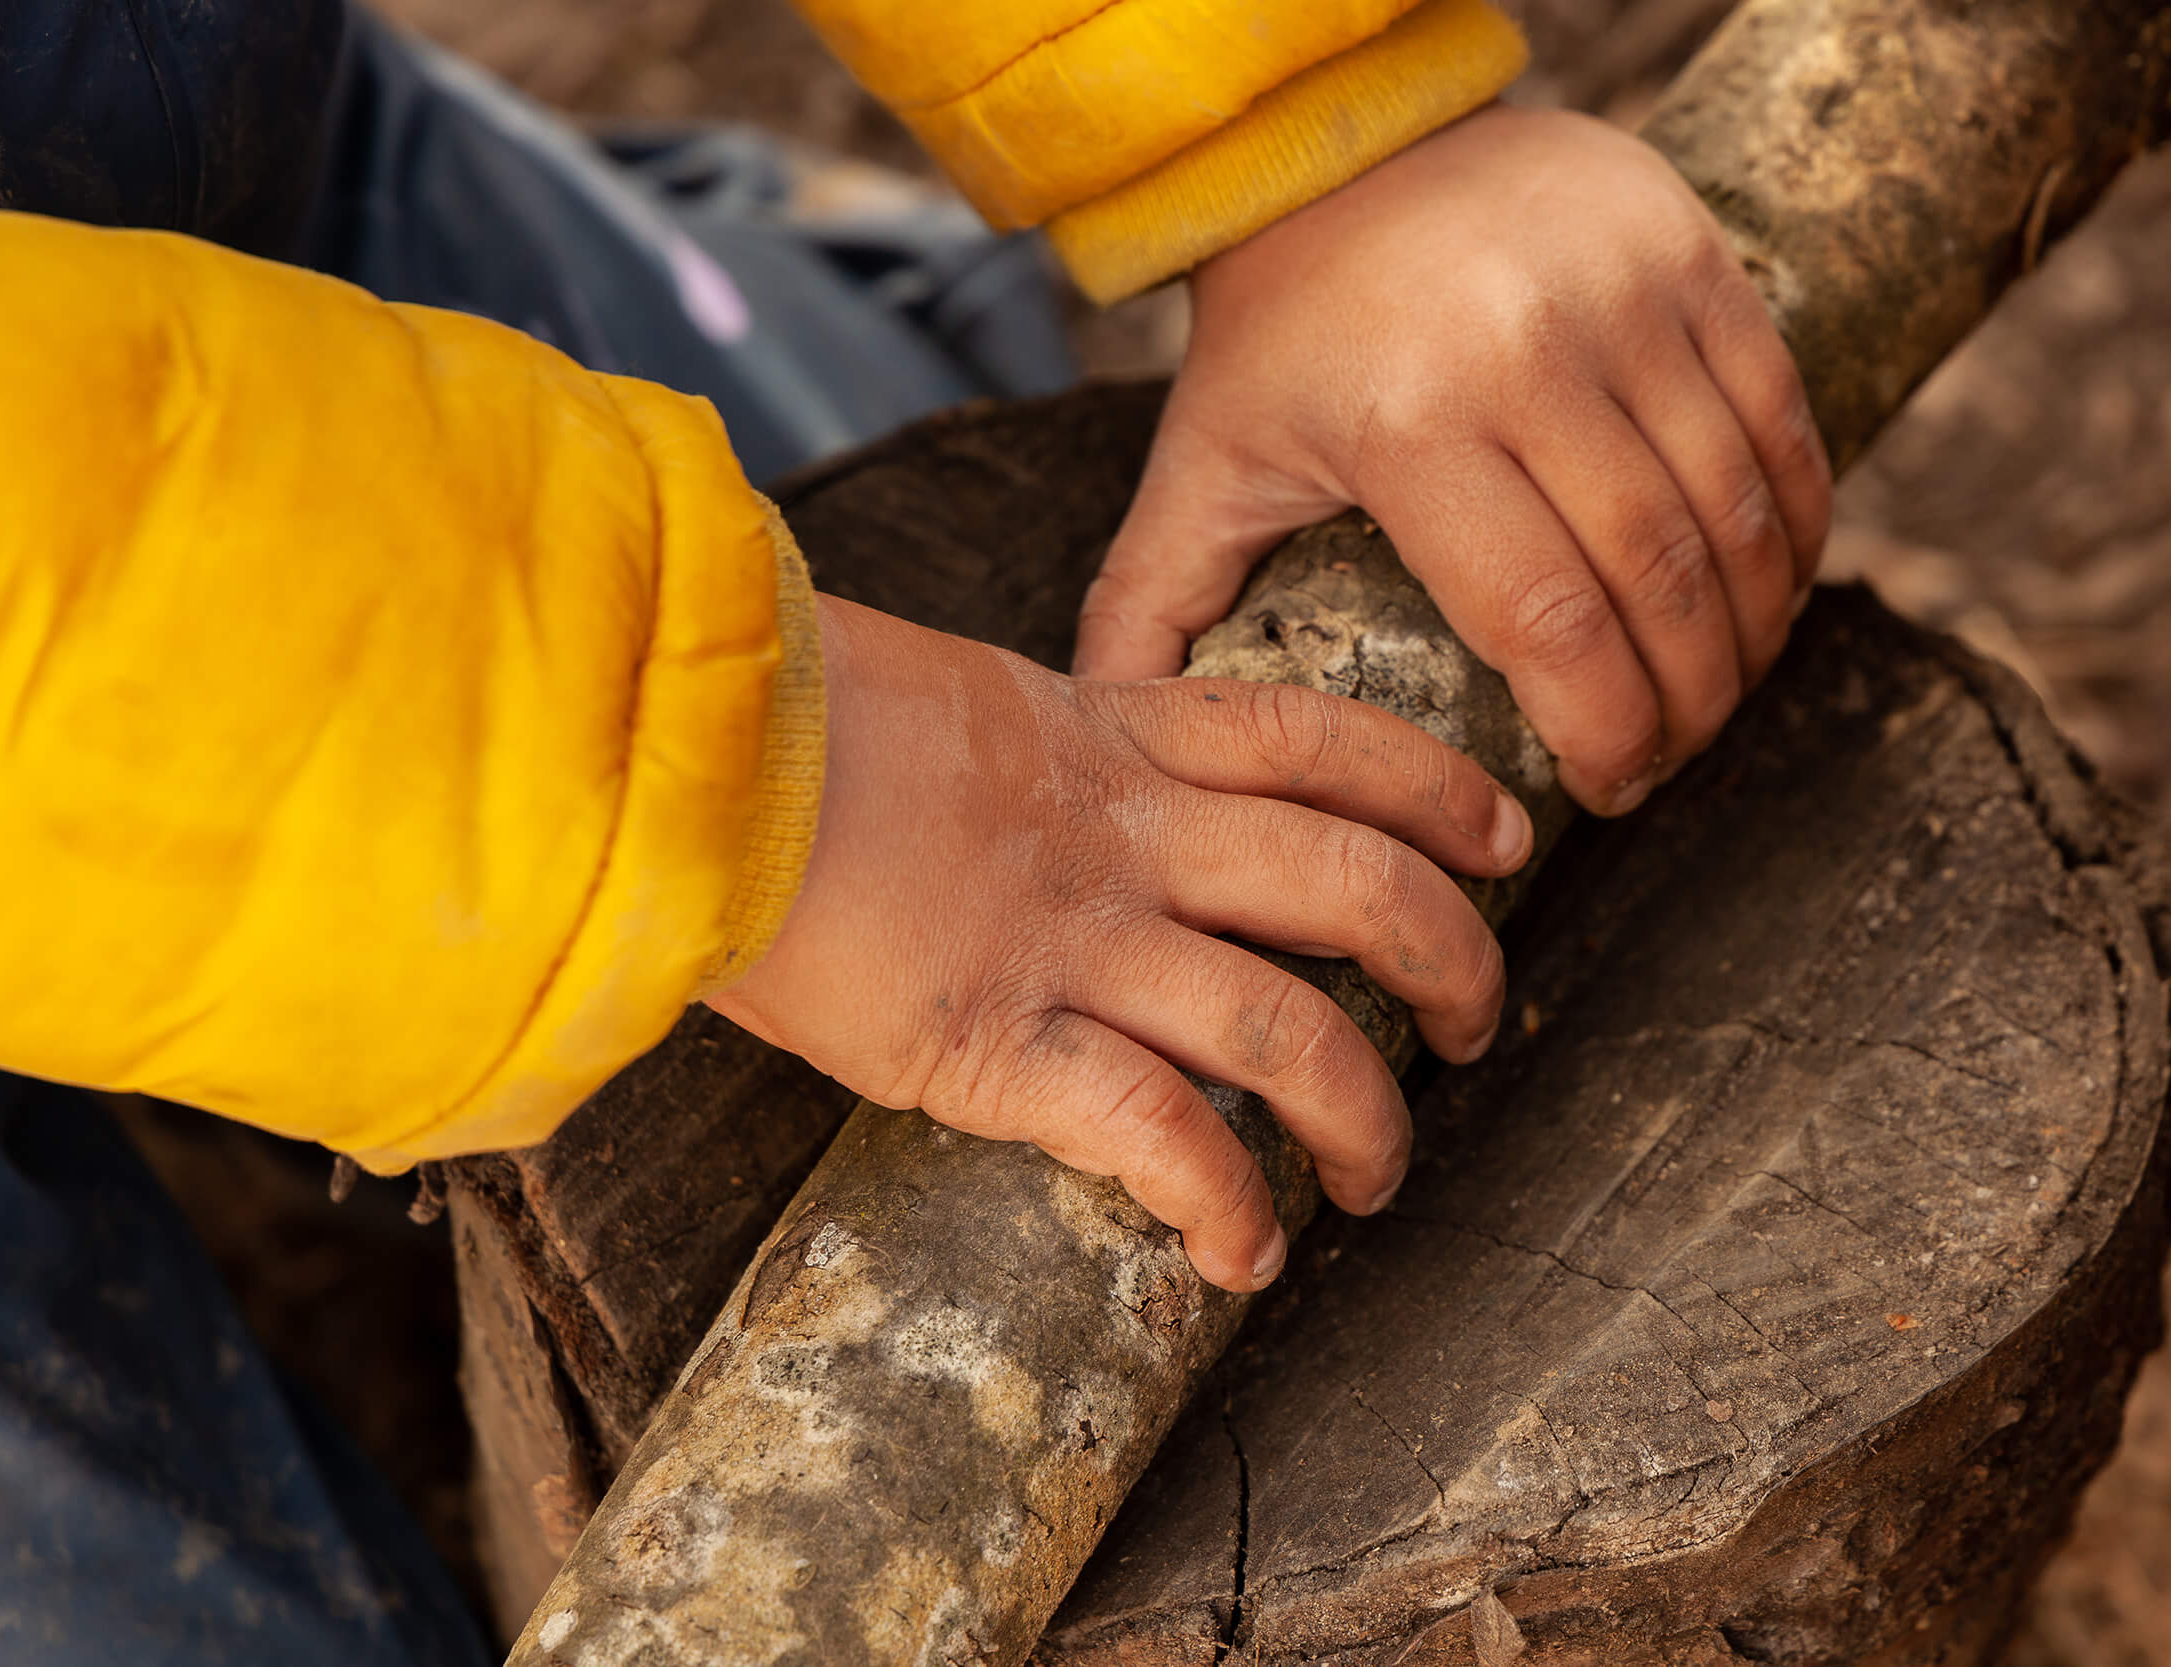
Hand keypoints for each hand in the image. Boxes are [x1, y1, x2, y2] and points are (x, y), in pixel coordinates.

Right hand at [708, 598, 1530, 1291]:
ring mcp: (1071, 939)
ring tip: (1380, 1171)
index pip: (1322, 741)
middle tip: (1477, 1015)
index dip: (1435, 786)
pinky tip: (1241, 1255)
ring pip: (1289, 1026)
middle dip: (1450, 953)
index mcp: (1109, 736)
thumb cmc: (775, 735)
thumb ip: (1026, 758)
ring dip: (1364, 1110)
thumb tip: (1044, 802)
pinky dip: (1222, 1203)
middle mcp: (1121, 835)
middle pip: (1354, 884)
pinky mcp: (998, 1043)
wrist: (667, 760)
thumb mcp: (933, 713)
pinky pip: (1157, 1136)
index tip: (1502, 831)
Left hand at [1073, 104, 1832, 815]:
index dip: (1603, 735)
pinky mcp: (1689, 252)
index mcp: (1405, 423)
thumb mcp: (1204, 468)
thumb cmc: (1276, 336)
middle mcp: (1526, 349)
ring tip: (1724, 693)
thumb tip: (1121, 750)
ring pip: (1735, 507)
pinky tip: (1773, 591)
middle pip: (1657, 578)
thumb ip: (1153, 611)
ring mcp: (1621, 291)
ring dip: (1752, 628)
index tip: (1609, 795)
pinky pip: (1780, 417)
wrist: (1343, 145)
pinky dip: (1795, 522)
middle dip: (1686, 704)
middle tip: (1673, 761)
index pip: (1546, 623)